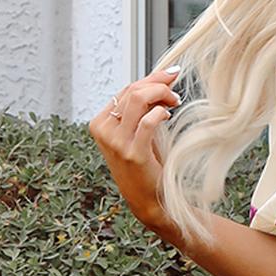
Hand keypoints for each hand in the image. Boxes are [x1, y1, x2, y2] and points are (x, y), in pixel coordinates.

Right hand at [88, 63, 180, 230]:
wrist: (147, 199)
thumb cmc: (145, 165)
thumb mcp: (138, 132)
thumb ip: (142, 108)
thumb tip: (161, 78)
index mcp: (100, 123)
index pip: (125, 90)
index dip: (150, 79)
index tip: (170, 76)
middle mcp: (104, 130)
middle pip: (131, 91)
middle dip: (157, 85)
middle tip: (175, 92)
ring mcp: (115, 142)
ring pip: (137, 99)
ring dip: (161, 94)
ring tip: (174, 102)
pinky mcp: (132, 153)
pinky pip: (148, 121)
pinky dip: (161, 113)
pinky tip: (168, 116)